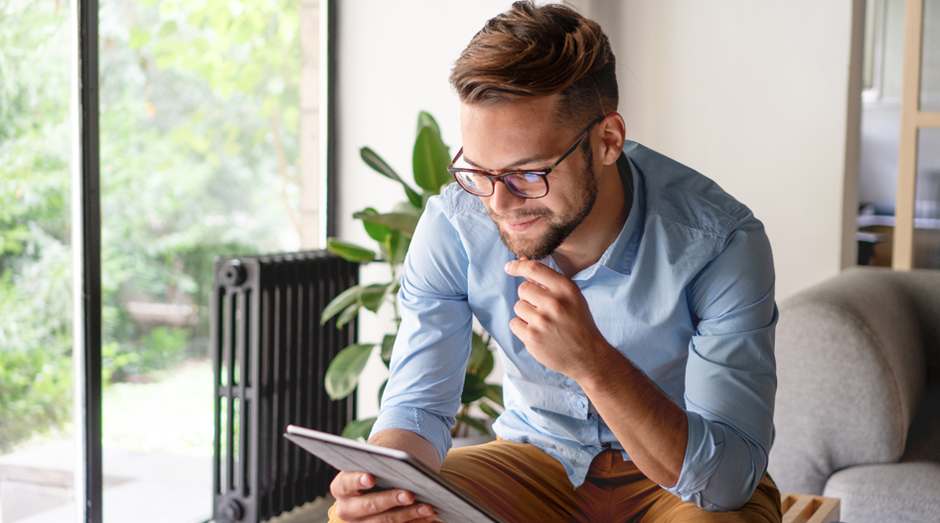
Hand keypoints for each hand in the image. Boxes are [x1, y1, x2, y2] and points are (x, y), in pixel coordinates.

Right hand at [330, 471, 436, 522]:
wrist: (378, 484)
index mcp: (341, 487)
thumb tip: (402, 462)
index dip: (358, 480)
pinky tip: (430, 516)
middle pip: (369, 506)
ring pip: (385, 522)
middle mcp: (347, 508)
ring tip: (428, 507)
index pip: (346, 483)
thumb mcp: (375, 464)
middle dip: (390, 500)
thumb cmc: (377, 469)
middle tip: (410, 494)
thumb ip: (381, 464)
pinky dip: (415, 522)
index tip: (371, 478)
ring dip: (409, 515)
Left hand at [504, 258, 611, 380]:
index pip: (535, 269)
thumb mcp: (571, 297)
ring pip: (518, 307)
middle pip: (523, 289)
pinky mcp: (532, 338)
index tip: (509, 267)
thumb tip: (522, 261)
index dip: (519, 265)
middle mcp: (554, 303)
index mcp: (566, 289)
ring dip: (527, 314)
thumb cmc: (578, 323)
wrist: (588, 356)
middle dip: (529, 298)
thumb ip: (547, 281)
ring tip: (544, 324)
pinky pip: (514, 323)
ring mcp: (542, 321)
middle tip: (544, 310)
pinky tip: (538, 334)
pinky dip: (522, 328)